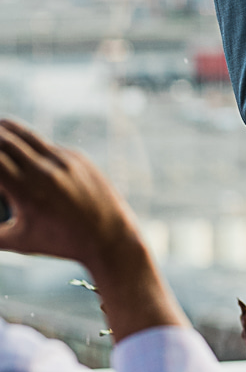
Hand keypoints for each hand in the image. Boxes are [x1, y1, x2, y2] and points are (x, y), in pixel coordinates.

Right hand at [0, 120, 186, 341]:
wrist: (109, 237)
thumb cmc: (62, 243)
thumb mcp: (21, 242)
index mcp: (28, 192)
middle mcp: (46, 171)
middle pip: (7, 140)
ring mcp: (65, 161)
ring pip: (29, 135)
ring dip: (9, 128)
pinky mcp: (79, 158)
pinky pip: (50, 146)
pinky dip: (33, 144)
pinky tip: (23, 144)